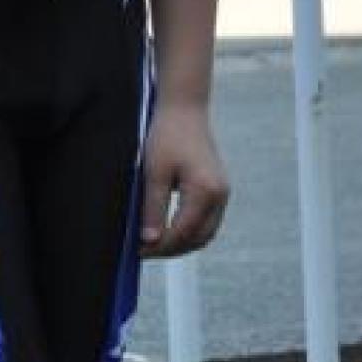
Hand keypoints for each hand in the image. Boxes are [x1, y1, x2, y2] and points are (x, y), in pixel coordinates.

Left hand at [139, 100, 229, 257]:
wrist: (184, 110)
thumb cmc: (166, 135)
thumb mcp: (153, 172)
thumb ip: (153, 207)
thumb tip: (149, 239)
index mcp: (205, 192)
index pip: (183, 232)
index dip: (161, 246)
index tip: (139, 251)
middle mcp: (220, 196)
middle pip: (198, 238)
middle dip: (172, 249)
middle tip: (144, 252)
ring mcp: (222, 194)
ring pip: (204, 232)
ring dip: (181, 242)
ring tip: (153, 244)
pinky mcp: (217, 190)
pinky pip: (206, 220)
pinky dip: (188, 230)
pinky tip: (167, 229)